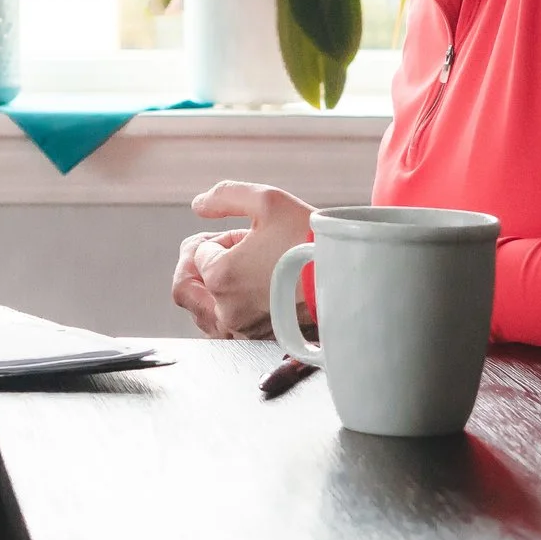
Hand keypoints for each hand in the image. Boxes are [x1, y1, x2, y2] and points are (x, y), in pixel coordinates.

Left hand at [170, 181, 317, 339]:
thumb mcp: (268, 201)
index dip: (220, 239)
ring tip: (249, 272)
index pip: (197, 253)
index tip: (249, 237)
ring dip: (215, 289)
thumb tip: (198, 205)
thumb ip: (224, 196)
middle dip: (202, 266)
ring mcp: (243, 331)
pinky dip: (231, 310)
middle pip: (187, 287)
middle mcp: (226, 310)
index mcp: (220, 276)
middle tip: (233, 253)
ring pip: (204, 311)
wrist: (353, 281)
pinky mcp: (259, 343)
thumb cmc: (311, 240)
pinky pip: (226, 330)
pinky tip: (256, 293)